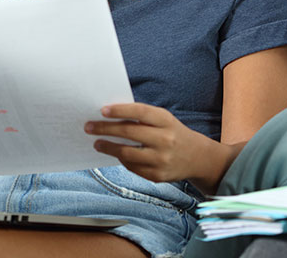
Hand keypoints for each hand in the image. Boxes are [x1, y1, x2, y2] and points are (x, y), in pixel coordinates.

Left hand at [84, 103, 230, 188]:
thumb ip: (141, 117)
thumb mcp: (163, 119)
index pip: (140, 112)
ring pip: (126, 153)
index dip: (120, 110)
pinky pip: (132, 167)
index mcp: (166, 121)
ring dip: (108, 147)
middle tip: (89, 127)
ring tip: (96, 143)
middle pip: (129, 133)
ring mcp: (161, 160)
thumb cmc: (172, 133)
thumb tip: (109, 115)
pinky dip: (121, 159)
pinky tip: (115, 153)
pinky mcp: (158, 176)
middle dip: (105, 129)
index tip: (102, 110)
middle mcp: (165, 140)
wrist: (197, 157)